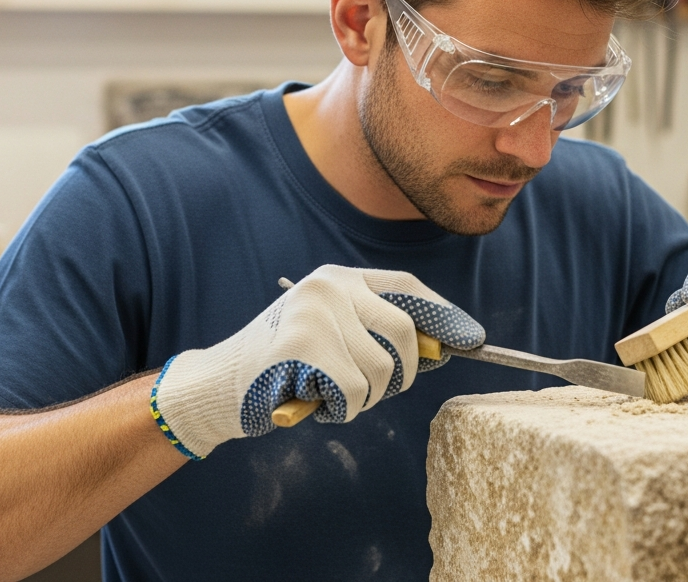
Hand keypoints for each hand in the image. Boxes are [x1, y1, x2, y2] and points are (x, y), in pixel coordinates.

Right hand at [150, 265, 484, 458]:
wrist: (216, 386)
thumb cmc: (282, 367)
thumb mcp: (332, 335)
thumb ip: (377, 333)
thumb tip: (445, 347)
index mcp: (339, 278)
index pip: (409, 288)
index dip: (444, 315)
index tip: (471, 339)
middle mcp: (330, 286)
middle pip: (407, 331)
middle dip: (403, 373)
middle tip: (374, 392)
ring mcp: (315, 312)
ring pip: (382, 370)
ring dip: (365, 399)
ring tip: (328, 394)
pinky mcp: (302, 345)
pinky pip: (355, 391)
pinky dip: (342, 410)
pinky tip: (313, 401)